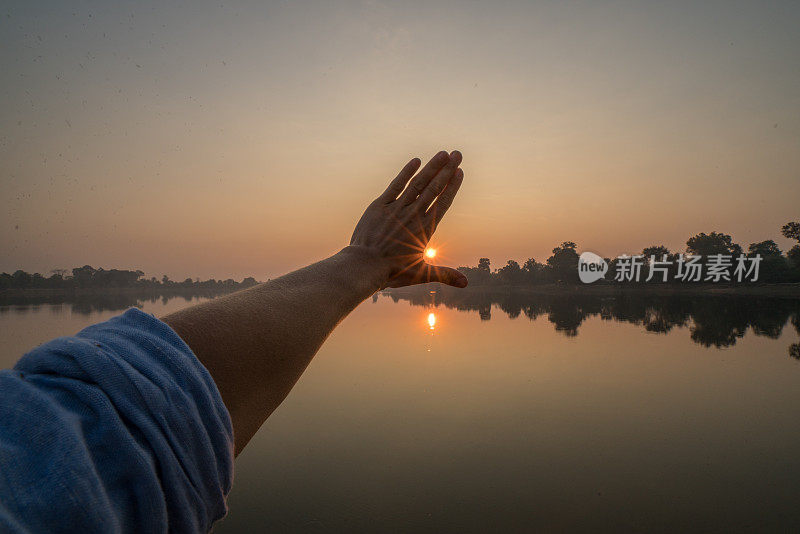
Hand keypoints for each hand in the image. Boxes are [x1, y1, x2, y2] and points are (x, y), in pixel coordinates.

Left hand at [350, 150, 467, 288]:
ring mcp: (397, 208)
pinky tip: (416, 161)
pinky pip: (395, 185)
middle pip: (434, 188)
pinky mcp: (380, 205)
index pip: (443, 202)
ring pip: (418, 183)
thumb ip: (444, 275)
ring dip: (431, 167)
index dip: (452, 186)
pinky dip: (406, 173)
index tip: (460, 172)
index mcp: (425, 229)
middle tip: (458, 154)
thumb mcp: (421, 273)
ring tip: (443, 153)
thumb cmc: (392, 272)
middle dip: (447, 170)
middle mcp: (413, 214)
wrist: (364, 266)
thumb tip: (466, 284)